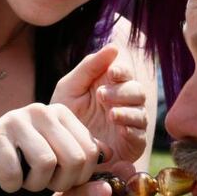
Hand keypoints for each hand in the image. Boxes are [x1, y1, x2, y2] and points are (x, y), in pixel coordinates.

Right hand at [0, 103, 105, 192]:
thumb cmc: (21, 159)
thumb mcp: (54, 154)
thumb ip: (82, 152)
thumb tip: (111, 155)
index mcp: (62, 113)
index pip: (89, 152)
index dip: (80, 177)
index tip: (63, 183)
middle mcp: (42, 110)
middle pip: (73, 158)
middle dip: (60, 183)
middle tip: (44, 186)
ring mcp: (17, 118)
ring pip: (46, 163)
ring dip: (35, 185)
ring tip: (26, 182)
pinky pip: (15, 171)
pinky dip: (12, 185)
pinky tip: (7, 181)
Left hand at [51, 44, 148, 163]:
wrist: (56, 147)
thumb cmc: (64, 114)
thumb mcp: (71, 86)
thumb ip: (90, 66)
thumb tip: (114, 47)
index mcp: (112, 86)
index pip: (126, 74)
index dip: (122, 71)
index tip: (112, 72)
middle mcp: (124, 103)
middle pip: (137, 91)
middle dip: (122, 92)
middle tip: (102, 95)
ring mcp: (129, 124)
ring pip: (140, 112)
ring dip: (127, 111)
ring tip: (110, 114)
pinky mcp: (131, 144)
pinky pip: (139, 135)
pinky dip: (132, 130)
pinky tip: (120, 128)